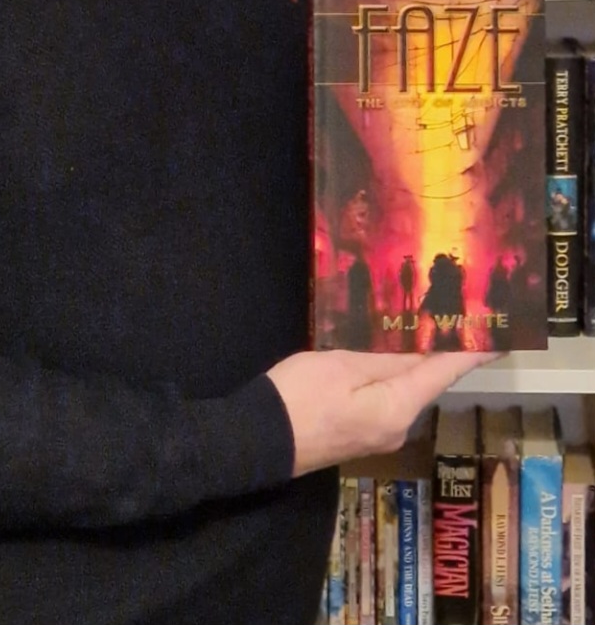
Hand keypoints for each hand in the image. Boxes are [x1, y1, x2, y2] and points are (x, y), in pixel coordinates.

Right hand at [266, 348, 497, 477]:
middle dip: (444, 351)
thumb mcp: (342, 366)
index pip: (444, 374)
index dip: (471, 352)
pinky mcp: (361, 431)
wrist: (258, 441)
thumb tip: (424, 349)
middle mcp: (398, 426)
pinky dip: (398, 373)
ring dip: (419, 360)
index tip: (497, 334)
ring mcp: (379, 433)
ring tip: (427, 325)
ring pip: (408, 389)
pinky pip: (390, 397)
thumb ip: (385, 357)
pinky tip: (393, 353)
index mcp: (398, 408)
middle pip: (428, 382)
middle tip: (456, 315)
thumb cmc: (301, 398)